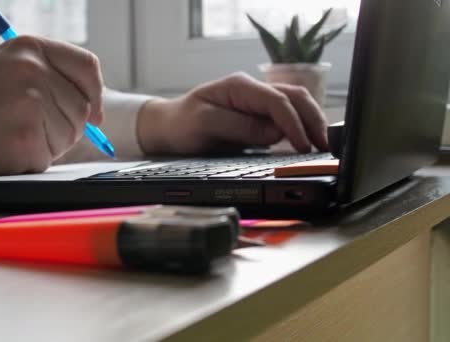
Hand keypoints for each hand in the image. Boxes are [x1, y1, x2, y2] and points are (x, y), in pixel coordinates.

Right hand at [0, 36, 103, 180]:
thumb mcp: (7, 68)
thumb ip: (52, 76)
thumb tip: (98, 112)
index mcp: (30, 47)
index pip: (88, 67)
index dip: (95, 93)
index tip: (95, 113)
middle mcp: (33, 71)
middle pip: (83, 108)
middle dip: (64, 124)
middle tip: (24, 125)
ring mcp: (30, 105)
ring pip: (70, 135)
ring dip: (48, 144)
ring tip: (10, 133)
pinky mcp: (26, 139)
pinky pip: (50, 158)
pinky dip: (31, 161)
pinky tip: (4, 149)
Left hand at [137, 72, 328, 154]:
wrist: (169, 127)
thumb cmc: (181, 123)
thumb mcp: (204, 124)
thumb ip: (238, 127)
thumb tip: (272, 134)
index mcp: (239, 86)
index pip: (277, 100)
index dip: (293, 123)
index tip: (302, 146)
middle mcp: (252, 91)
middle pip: (294, 98)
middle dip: (312, 120)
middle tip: (324, 146)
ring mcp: (256, 103)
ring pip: (294, 106)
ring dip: (310, 123)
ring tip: (321, 146)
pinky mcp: (257, 117)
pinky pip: (284, 119)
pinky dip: (299, 128)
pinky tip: (307, 142)